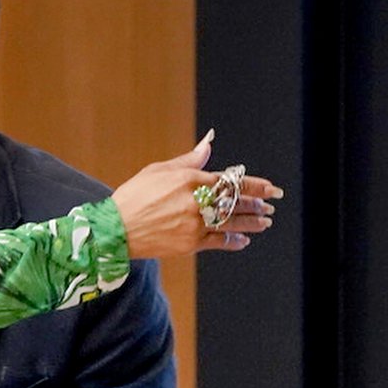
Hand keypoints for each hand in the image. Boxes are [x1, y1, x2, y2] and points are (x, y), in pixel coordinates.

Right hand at [109, 133, 281, 258]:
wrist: (116, 229)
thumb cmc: (134, 196)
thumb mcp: (160, 170)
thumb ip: (190, 159)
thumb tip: (209, 143)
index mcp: (191, 180)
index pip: (232, 181)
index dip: (256, 185)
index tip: (270, 188)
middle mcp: (197, 202)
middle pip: (237, 202)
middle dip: (258, 203)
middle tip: (271, 204)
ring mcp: (195, 224)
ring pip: (233, 222)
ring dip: (252, 222)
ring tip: (265, 222)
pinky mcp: (190, 244)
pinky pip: (220, 242)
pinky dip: (234, 241)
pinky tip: (243, 240)